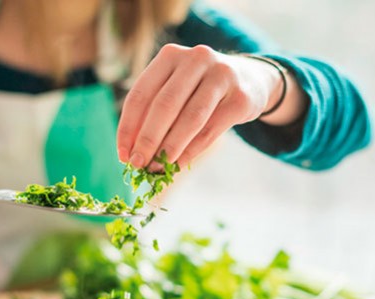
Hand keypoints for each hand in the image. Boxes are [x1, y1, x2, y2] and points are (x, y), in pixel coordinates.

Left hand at [117, 44, 293, 169]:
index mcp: (171, 55)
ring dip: (170, 148)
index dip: (128, 127)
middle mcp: (197, 58)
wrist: (251, 80)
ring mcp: (222, 76)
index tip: (123, 154)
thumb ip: (154, 113)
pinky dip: (192, 150)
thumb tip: (132, 152)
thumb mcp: (176, 89)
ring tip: (157, 168)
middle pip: (164, 105)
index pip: (141, 94)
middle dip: (147, 139)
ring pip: (190, 118)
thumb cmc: (201, 89)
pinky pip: (211, 129)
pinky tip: (180, 163)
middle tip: (138, 164)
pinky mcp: (241, 97)